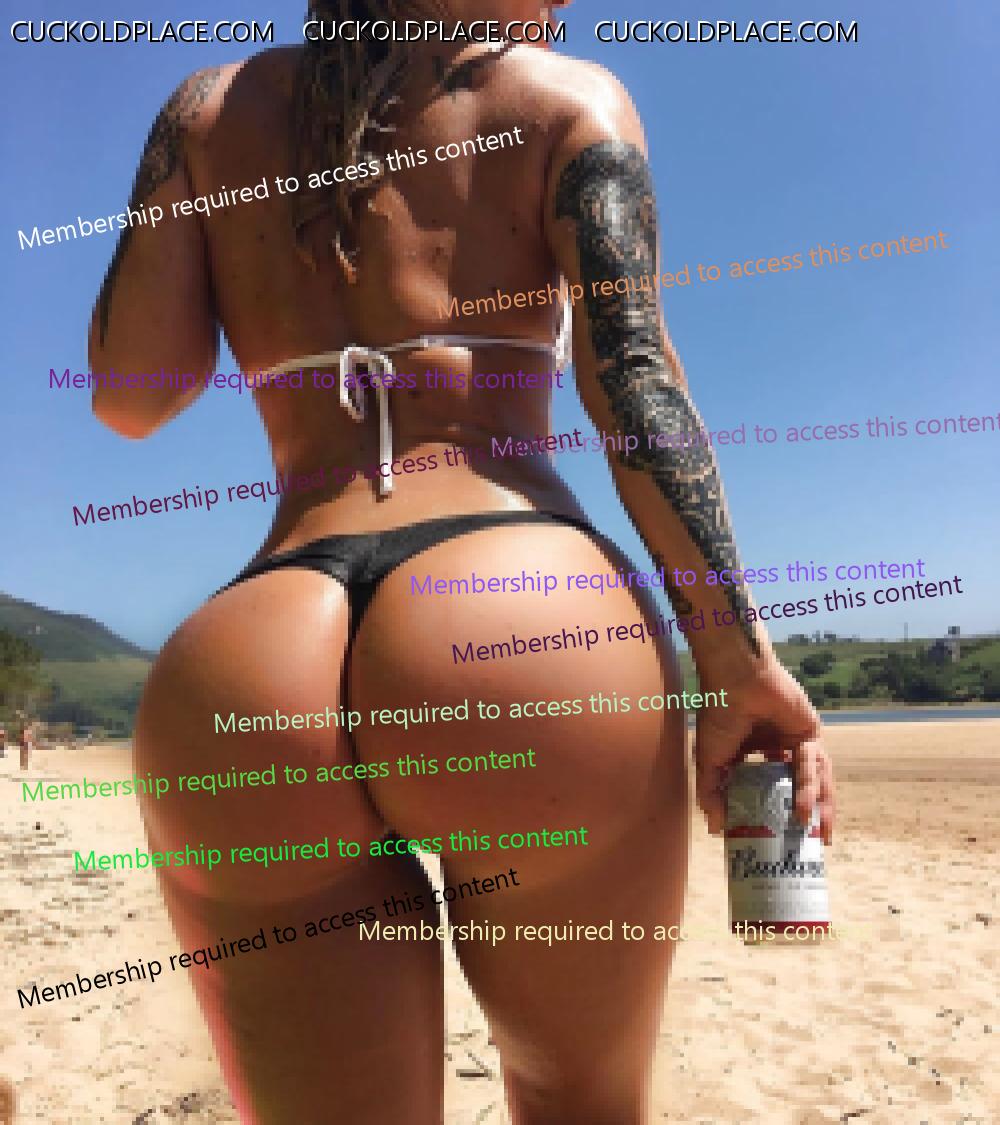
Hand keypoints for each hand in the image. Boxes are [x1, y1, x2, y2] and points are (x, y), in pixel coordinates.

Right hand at [693, 657, 834, 843]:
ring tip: (816, 835)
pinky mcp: (810, 732)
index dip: (772, 812)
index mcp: (751, 753)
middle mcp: (776, 748)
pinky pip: (813, 764)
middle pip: (796, 787)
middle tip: (812, 845)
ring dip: (816, 807)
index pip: (767, 788)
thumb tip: (715, 828)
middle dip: (807, 816)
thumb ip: (712, 793)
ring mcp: (795, 739)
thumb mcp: (709, 759)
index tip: (776, 839)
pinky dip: (810, 787)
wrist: (737, 678)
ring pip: (811, 779)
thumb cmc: (718, 712)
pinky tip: (805, 808)